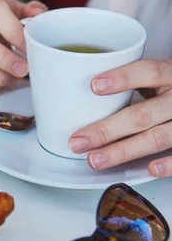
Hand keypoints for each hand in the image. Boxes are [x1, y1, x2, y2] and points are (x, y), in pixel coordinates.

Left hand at [69, 59, 171, 176]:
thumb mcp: (158, 78)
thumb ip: (134, 83)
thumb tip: (83, 95)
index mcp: (171, 75)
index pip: (149, 72)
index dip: (123, 78)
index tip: (93, 86)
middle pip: (143, 115)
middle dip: (106, 130)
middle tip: (78, 141)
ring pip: (158, 137)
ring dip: (123, 151)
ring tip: (96, 160)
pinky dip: (169, 164)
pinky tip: (149, 168)